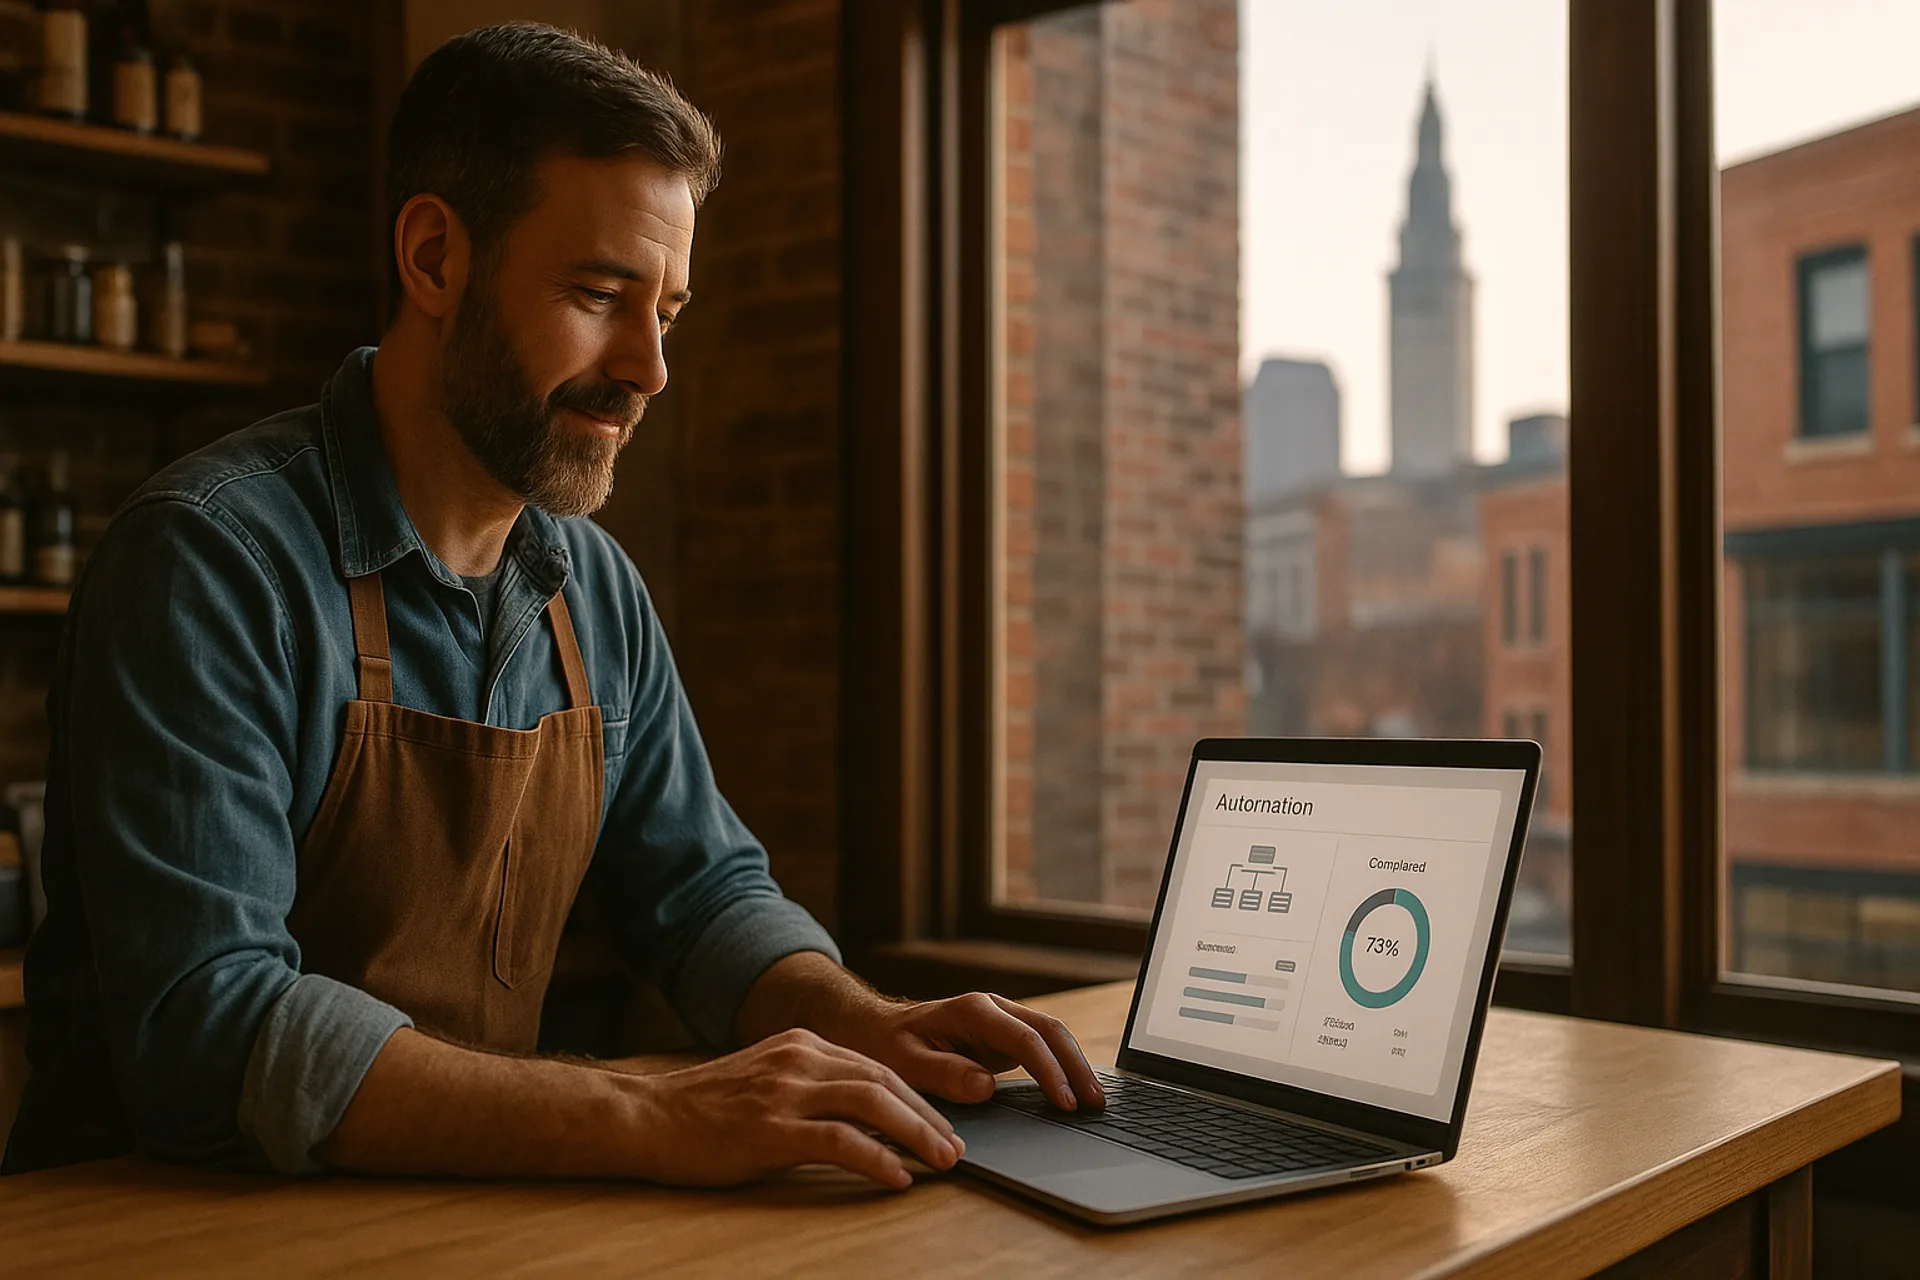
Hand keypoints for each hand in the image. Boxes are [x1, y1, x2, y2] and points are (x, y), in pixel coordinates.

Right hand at [628, 1028, 964, 1188]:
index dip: (916, 1097)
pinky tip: (896, 1177)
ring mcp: (785, 1092)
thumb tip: (864, 1116)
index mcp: (801, 1045)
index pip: (876, 1066)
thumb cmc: (704, 1110)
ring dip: (916, 1134)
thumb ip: (810, 1087)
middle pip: (884, 1080)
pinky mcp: (770, 1129)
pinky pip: (839, 1140)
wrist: (645, 1117)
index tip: (942, 1125)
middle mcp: (799, 1059)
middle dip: (927, 1115)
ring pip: (872, 1102)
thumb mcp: (766, 1081)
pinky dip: (876, 1158)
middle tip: (956, 1147)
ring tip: (942, 1161)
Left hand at [834, 991, 1106, 1112]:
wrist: (876, 1029)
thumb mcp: (905, 1064)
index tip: (1065, 1102)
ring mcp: (1001, 1022)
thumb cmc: (887, 1046)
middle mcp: (994, 1009)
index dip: (1049, 1070)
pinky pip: (1042, 1049)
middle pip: (1050, 1030)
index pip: (1025, 1039)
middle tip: (1095, 1104)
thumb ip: (944, 1074)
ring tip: (1095, 1101)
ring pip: (1052, 1036)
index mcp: (973, 1010)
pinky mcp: (1004, 1037)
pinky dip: (1063, 1067)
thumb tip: (986, 1086)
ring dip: (1076, 1065)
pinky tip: (1075, 1091)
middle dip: (1077, 1066)